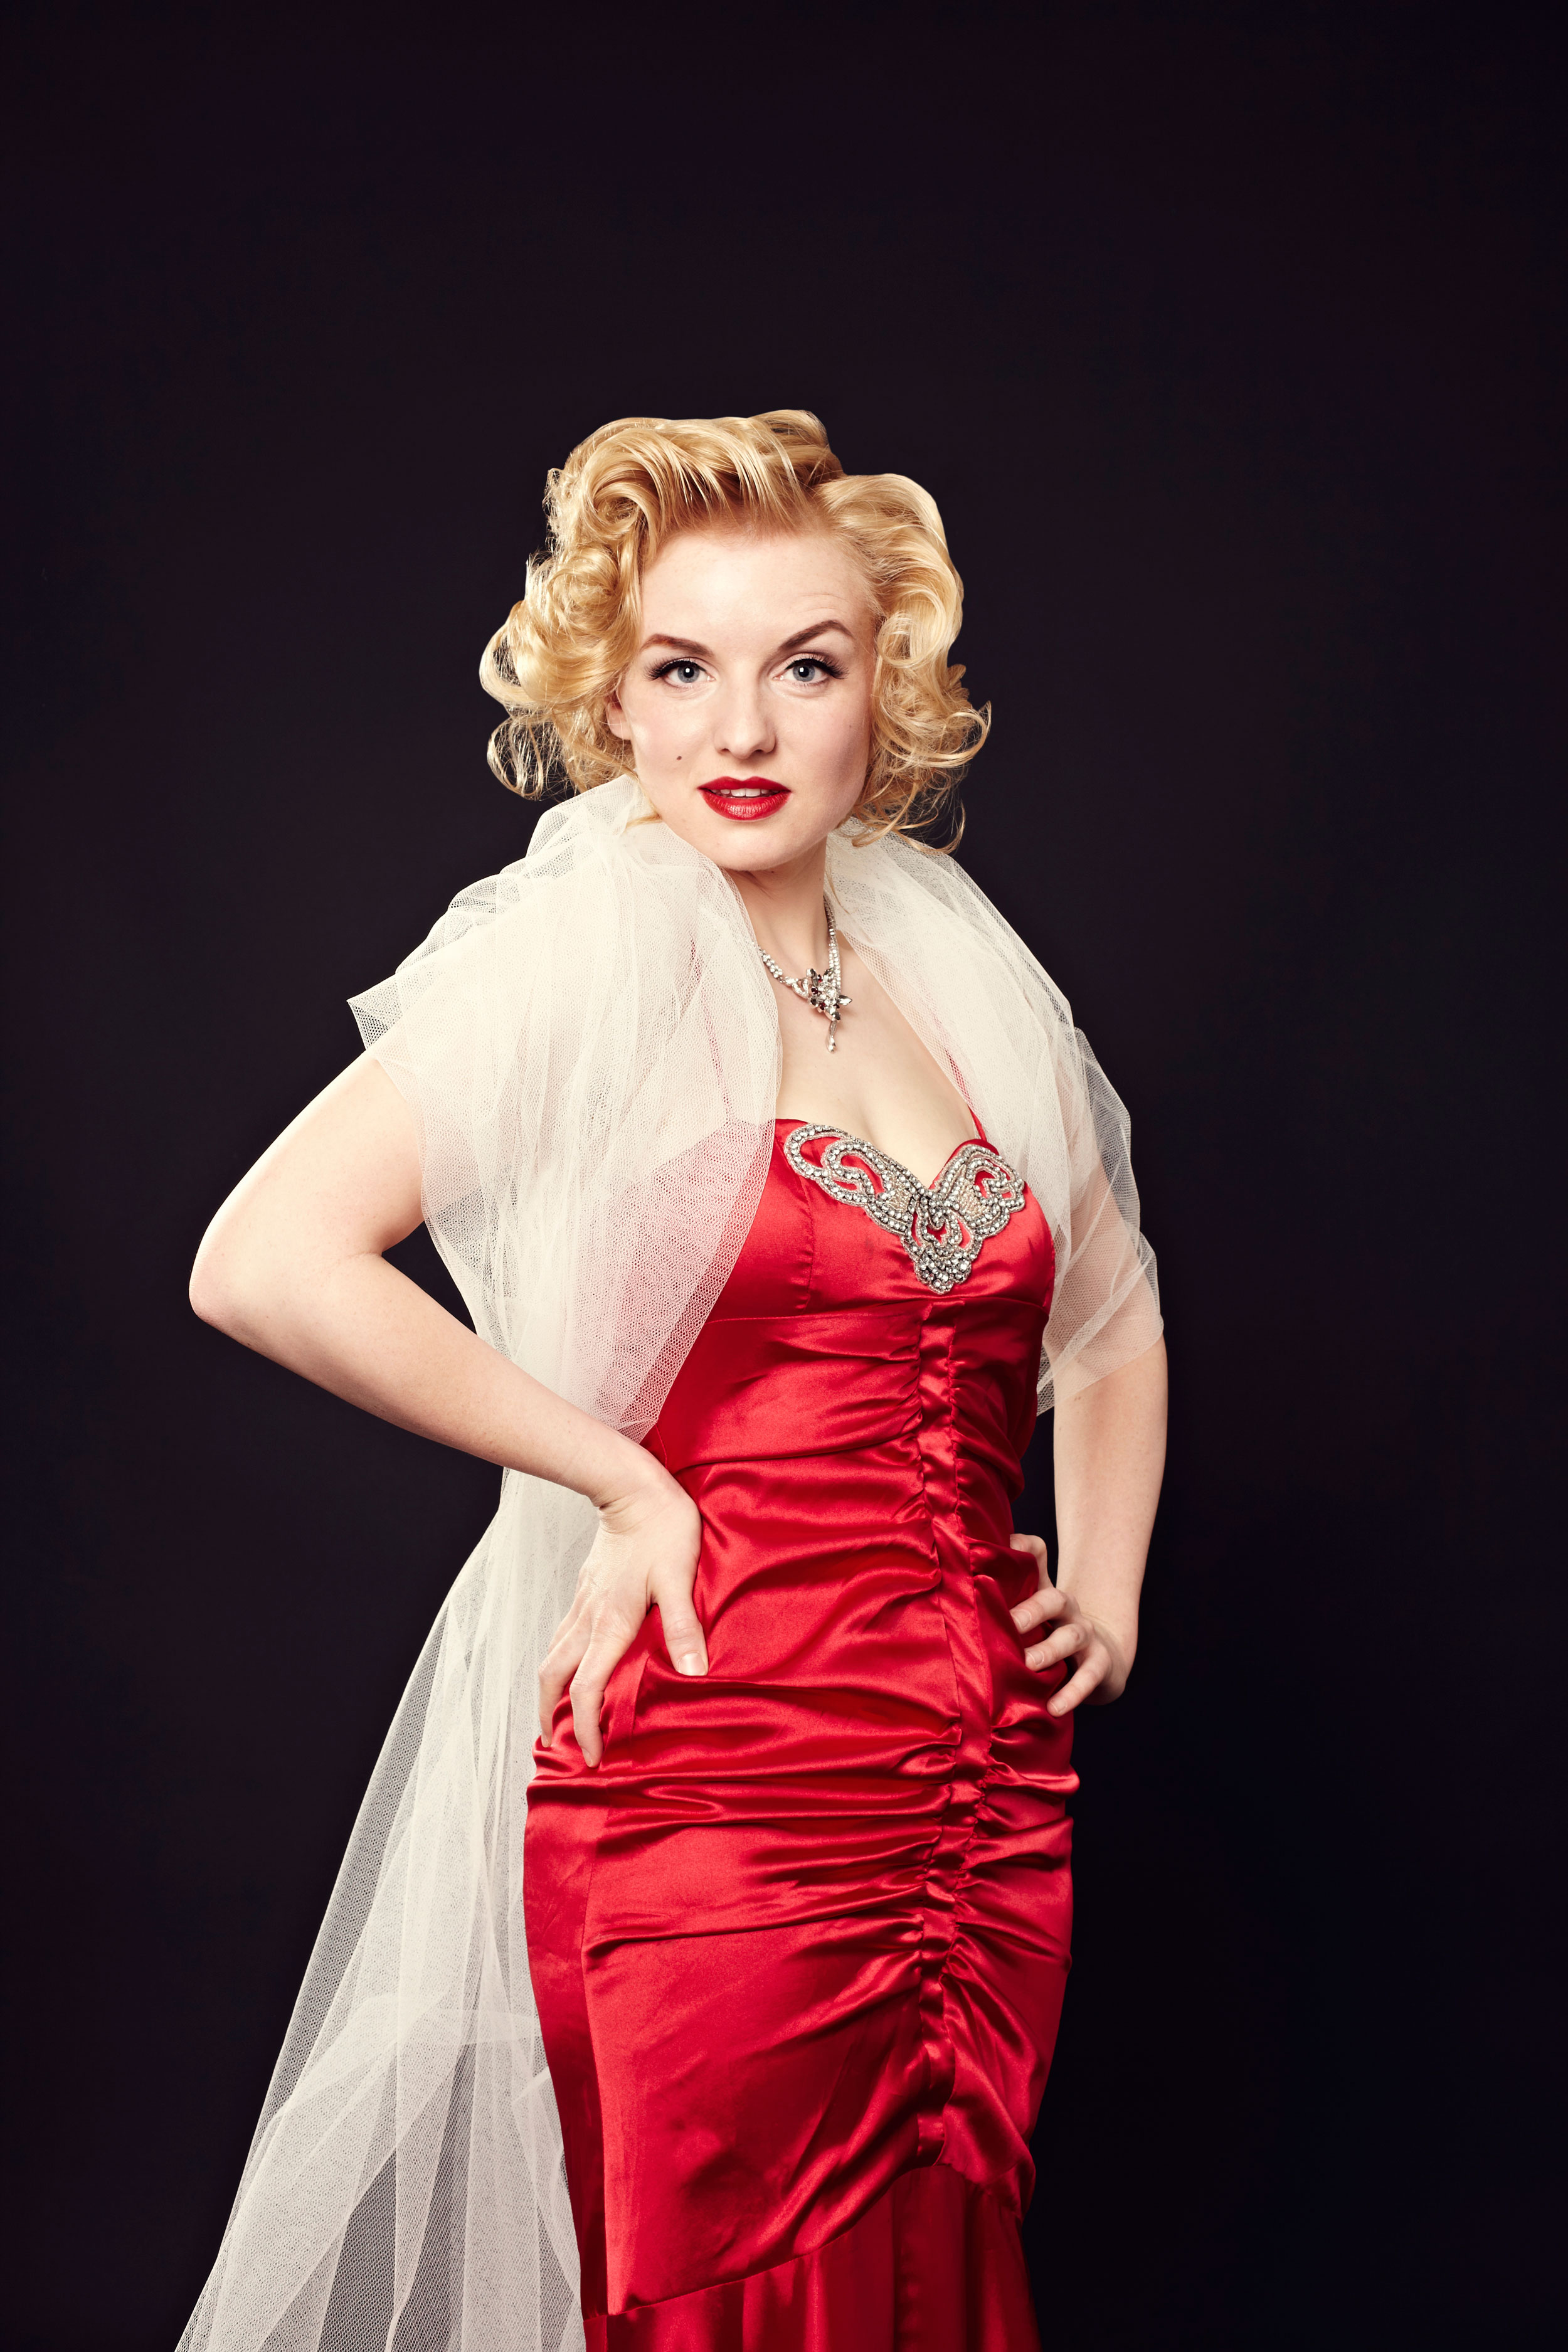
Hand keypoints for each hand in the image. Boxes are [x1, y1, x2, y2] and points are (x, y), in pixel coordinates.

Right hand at [538, 1465, 705, 1766]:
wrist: (633, 1487)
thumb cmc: (663, 1529)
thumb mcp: (680, 1578)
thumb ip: (683, 1626)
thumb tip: (694, 1673)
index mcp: (611, 1623)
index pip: (587, 1688)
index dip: (585, 1727)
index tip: (591, 1757)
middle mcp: (589, 1618)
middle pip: (553, 1677)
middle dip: (550, 1715)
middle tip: (557, 1745)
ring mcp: (583, 1602)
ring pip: (553, 1656)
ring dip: (549, 1690)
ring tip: (556, 1714)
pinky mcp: (585, 1589)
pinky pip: (562, 1635)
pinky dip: (558, 1661)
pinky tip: (570, 1665)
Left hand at [1008, 1532, 1131, 1716]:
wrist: (1104, 1658)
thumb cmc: (1053, 1634)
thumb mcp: (1032, 1614)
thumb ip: (1005, 1597)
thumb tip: (970, 1567)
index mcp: (1046, 1592)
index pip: (1038, 1558)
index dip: (1024, 1547)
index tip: (1003, 1546)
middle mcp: (1067, 1610)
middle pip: (1053, 1599)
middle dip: (1031, 1609)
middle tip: (1010, 1623)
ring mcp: (1086, 1635)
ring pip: (1071, 1637)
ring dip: (1049, 1650)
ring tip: (1028, 1664)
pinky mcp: (1100, 1665)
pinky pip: (1088, 1677)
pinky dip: (1072, 1693)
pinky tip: (1054, 1708)